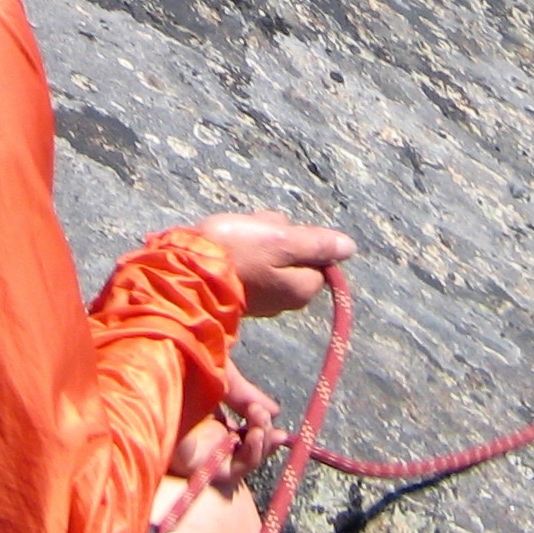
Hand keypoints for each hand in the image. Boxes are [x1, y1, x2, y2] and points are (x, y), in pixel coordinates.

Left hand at [170, 363, 284, 488]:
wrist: (158, 364)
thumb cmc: (185, 364)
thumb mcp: (224, 378)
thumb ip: (247, 397)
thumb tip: (277, 412)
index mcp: (207, 413)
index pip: (241, 430)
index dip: (262, 429)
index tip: (279, 421)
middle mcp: (204, 435)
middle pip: (245, 449)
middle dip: (264, 434)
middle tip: (262, 413)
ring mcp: (200, 451)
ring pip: (242, 463)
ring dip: (259, 445)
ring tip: (258, 421)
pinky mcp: (194, 466)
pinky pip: (231, 472)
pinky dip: (249, 457)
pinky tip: (253, 435)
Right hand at [192, 208, 353, 318]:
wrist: (184, 272)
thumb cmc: (236, 254)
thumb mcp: (281, 240)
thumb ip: (316, 243)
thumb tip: (349, 247)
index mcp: (301, 289)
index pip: (317, 256)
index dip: (299, 237)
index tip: (277, 231)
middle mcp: (285, 301)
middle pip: (292, 256)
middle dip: (276, 237)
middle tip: (254, 231)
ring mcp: (261, 300)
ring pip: (269, 258)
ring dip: (257, 241)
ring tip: (236, 235)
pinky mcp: (239, 295)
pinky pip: (250, 267)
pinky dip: (241, 254)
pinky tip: (226, 247)